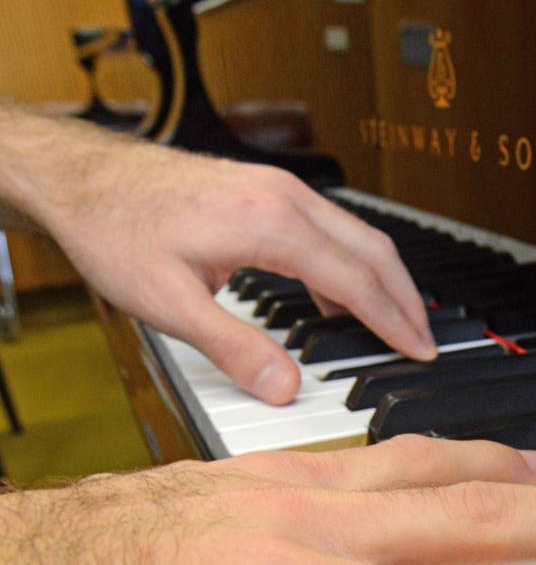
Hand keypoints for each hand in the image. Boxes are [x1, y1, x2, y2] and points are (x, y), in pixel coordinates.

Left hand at [1, 110, 435, 404]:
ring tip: (395, 325)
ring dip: (383, 281)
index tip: (420, 350)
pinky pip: (330, 230)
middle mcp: (285, 199)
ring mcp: (278, 190)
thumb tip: (285, 387)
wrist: (82, 177)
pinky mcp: (267, 191)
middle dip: (407, 299)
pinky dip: (350, 266)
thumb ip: (233, 348)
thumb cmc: (117, 230)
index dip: (393, 321)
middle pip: (372, 251)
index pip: (356, 281)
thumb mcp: (168, 304)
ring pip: (357, 236)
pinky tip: (340, 299)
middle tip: (425, 341)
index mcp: (271, 226)